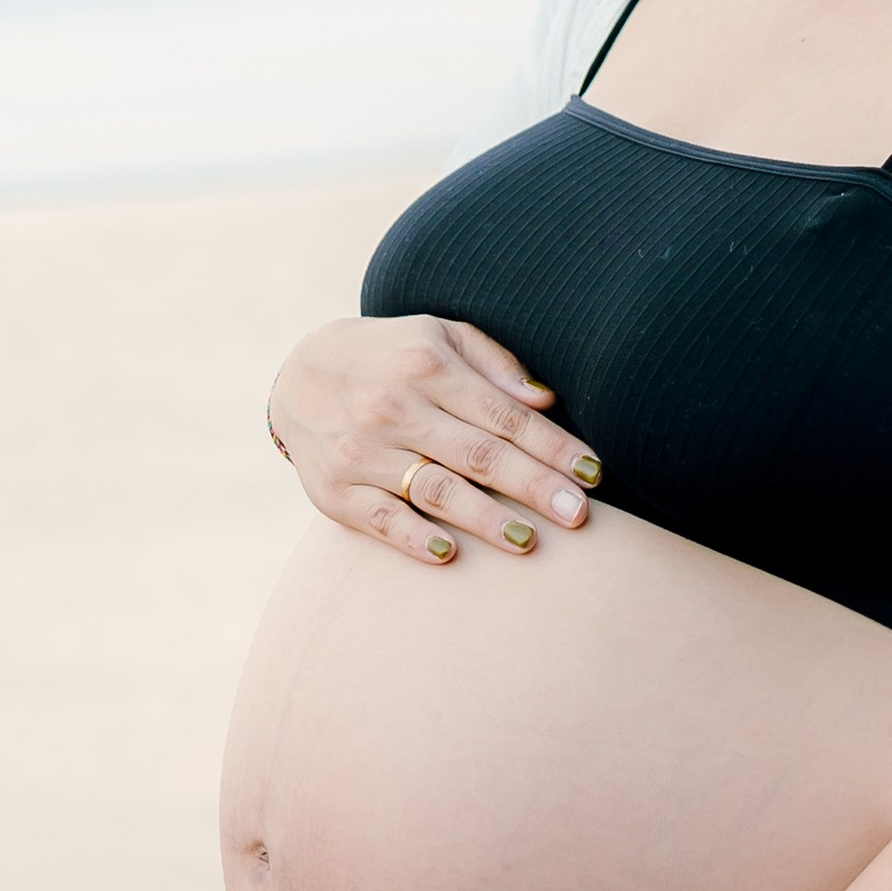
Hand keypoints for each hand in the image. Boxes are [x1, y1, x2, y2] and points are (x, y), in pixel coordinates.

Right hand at [267, 311, 600, 566]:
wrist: (298, 374)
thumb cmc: (392, 355)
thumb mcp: (439, 335)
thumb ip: (494, 364)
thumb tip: (546, 402)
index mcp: (428, 367)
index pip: (504, 415)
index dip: (553, 446)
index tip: (594, 474)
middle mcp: (394, 408)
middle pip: (480, 456)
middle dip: (536, 487)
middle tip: (580, 516)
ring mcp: (362, 452)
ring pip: (436, 491)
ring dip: (487, 520)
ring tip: (531, 542)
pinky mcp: (334, 490)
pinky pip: (380, 519)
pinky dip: (414, 538)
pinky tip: (450, 554)